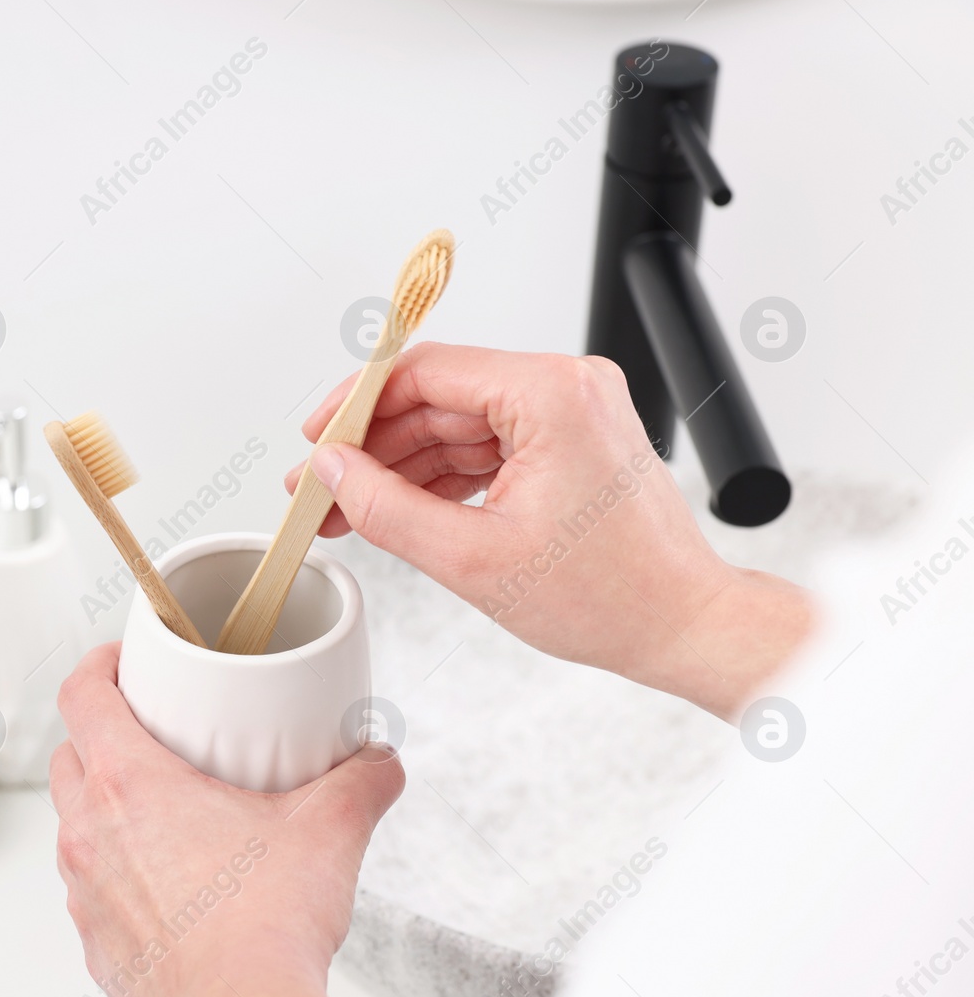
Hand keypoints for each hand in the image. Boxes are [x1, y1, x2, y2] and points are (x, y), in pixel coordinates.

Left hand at [49, 643, 403, 996]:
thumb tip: (381, 762)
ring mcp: (86, 894)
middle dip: (102, 734)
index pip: (82, 696)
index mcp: (130, 784)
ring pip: (74, 825)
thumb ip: (362, 780)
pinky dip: (117, 871)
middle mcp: (91, 834)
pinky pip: (92, 889)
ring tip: (164, 809)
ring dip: (105, 807)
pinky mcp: (97, 944)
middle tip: (152, 732)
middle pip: (70, 756)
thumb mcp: (329, 831)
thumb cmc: (264, 928)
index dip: (96, 666)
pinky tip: (170, 882)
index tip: (120, 662)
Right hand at [288, 343, 813, 719]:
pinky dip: (441, 475)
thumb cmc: (612, 596)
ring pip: (456, 423)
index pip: (425, 371)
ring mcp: (571, 411)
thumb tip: (333, 473)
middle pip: (437, 396)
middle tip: (321, 486)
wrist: (680, 624)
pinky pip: (486, 443)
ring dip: (401, 465)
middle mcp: (566, 387)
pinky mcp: (569, 439)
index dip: (356, 405)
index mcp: (552, 395)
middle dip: (373, 446)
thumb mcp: (473, 559)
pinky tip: (401, 508)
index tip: (317, 438)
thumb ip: (388, 508)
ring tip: (351, 509)